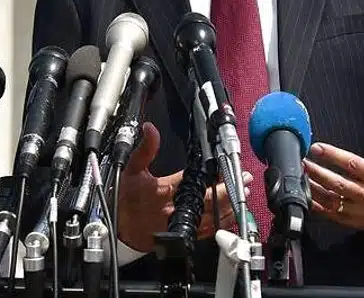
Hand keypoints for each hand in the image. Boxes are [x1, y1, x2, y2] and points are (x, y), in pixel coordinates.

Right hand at [115, 122, 250, 250]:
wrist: (118, 226)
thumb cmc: (125, 198)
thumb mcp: (131, 169)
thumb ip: (144, 149)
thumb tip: (150, 129)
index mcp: (165, 190)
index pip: (196, 181)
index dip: (214, 176)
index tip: (227, 169)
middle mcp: (175, 208)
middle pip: (208, 201)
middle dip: (228, 191)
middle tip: (245, 181)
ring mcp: (179, 223)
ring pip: (209, 218)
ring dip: (228, 208)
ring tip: (242, 197)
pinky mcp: (180, 234)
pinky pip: (205, 233)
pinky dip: (219, 226)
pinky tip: (229, 218)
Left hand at [304, 110, 363, 232]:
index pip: (354, 166)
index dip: (334, 156)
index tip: (318, 148)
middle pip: (339, 184)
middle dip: (318, 173)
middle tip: (303, 162)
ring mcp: (360, 210)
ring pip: (332, 201)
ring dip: (314, 189)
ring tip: (300, 176)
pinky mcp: (353, 221)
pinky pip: (331, 215)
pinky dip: (317, 206)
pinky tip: (306, 194)